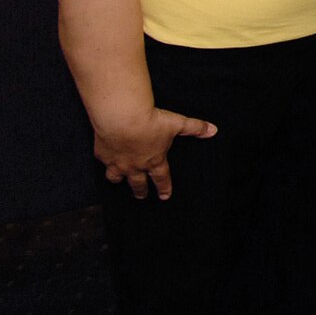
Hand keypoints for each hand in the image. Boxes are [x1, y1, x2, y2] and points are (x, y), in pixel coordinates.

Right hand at [92, 106, 217, 199]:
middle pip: (138, 183)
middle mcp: (135, 166)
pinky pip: (103, 162)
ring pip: (116, 177)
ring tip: (118, 181)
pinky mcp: (102, 155)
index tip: (165, 196)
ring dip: (118, 180)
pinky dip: (105, 162)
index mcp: (154, 161)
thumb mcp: (177, 123)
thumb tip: (213, 130)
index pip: (162, 179)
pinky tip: (105, 159)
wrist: (122, 118)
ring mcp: (117, 163)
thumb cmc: (151, 121)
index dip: (164, 188)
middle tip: (141, 196)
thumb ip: (195, 128)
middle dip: (140, 191)